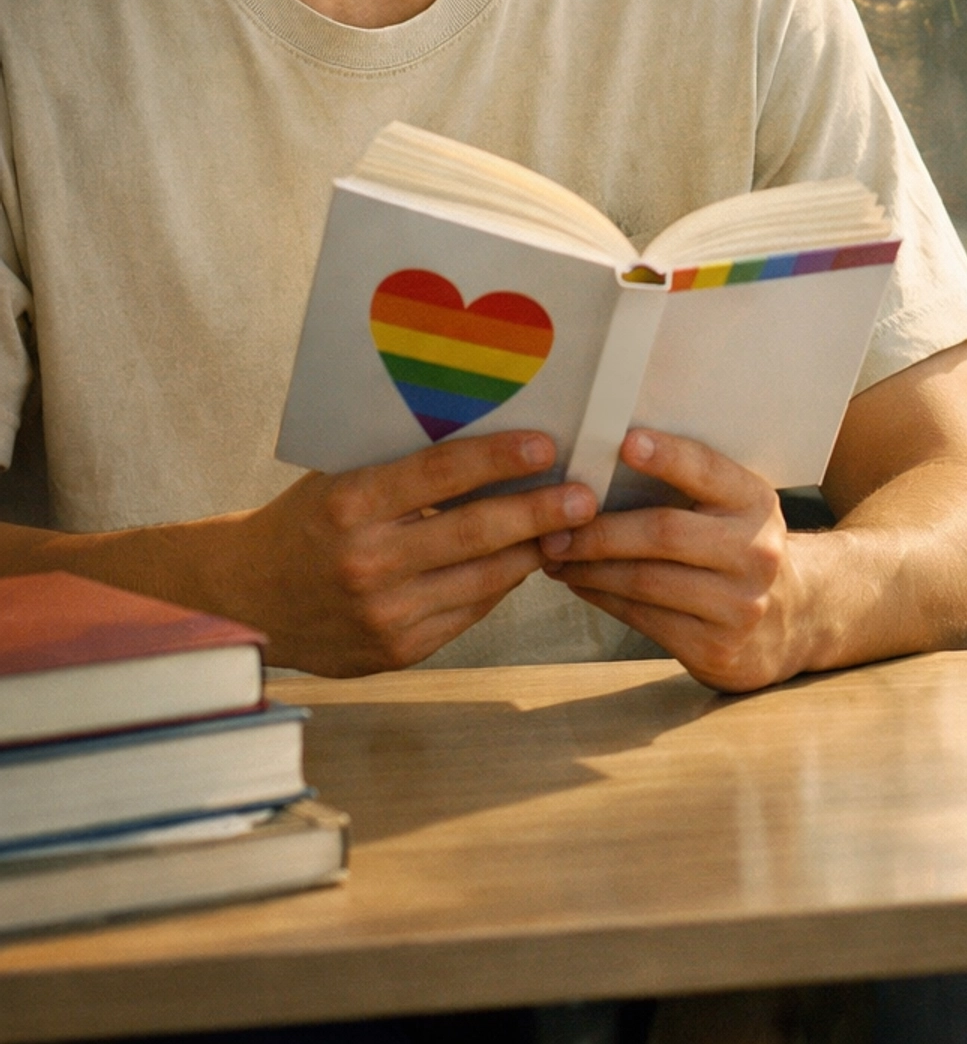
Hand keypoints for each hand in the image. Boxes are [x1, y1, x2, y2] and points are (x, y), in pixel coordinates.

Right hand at [221, 430, 595, 675]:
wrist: (247, 598)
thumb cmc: (305, 522)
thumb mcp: (341, 479)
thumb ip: (404, 469)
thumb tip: (491, 447)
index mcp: (351, 504)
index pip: (440, 474)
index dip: (499, 458)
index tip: (546, 446)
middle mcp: (368, 561)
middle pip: (475, 532)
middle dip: (540, 512)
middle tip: (586, 496)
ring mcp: (384, 613)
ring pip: (483, 580)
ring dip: (532, 552)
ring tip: (569, 528)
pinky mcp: (397, 652)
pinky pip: (467, 612)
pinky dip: (499, 586)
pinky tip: (522, 562)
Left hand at [538, 430, 802, 692]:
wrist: (793, 619)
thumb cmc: (740, 548)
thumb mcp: (735, 508)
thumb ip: (690, 486)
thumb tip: (602, 463)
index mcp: (756, 503)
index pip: (708, 471)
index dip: (667, 456)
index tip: (625, 442)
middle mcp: (755, 552)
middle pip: (664, 533)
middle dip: (599, 530)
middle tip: (554, 525)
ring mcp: (739, 606)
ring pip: (645, 582)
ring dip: (590, 569)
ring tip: (555, 555)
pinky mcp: (716, 649)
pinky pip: (643, 619)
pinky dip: (603, 598)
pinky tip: (581, 584)